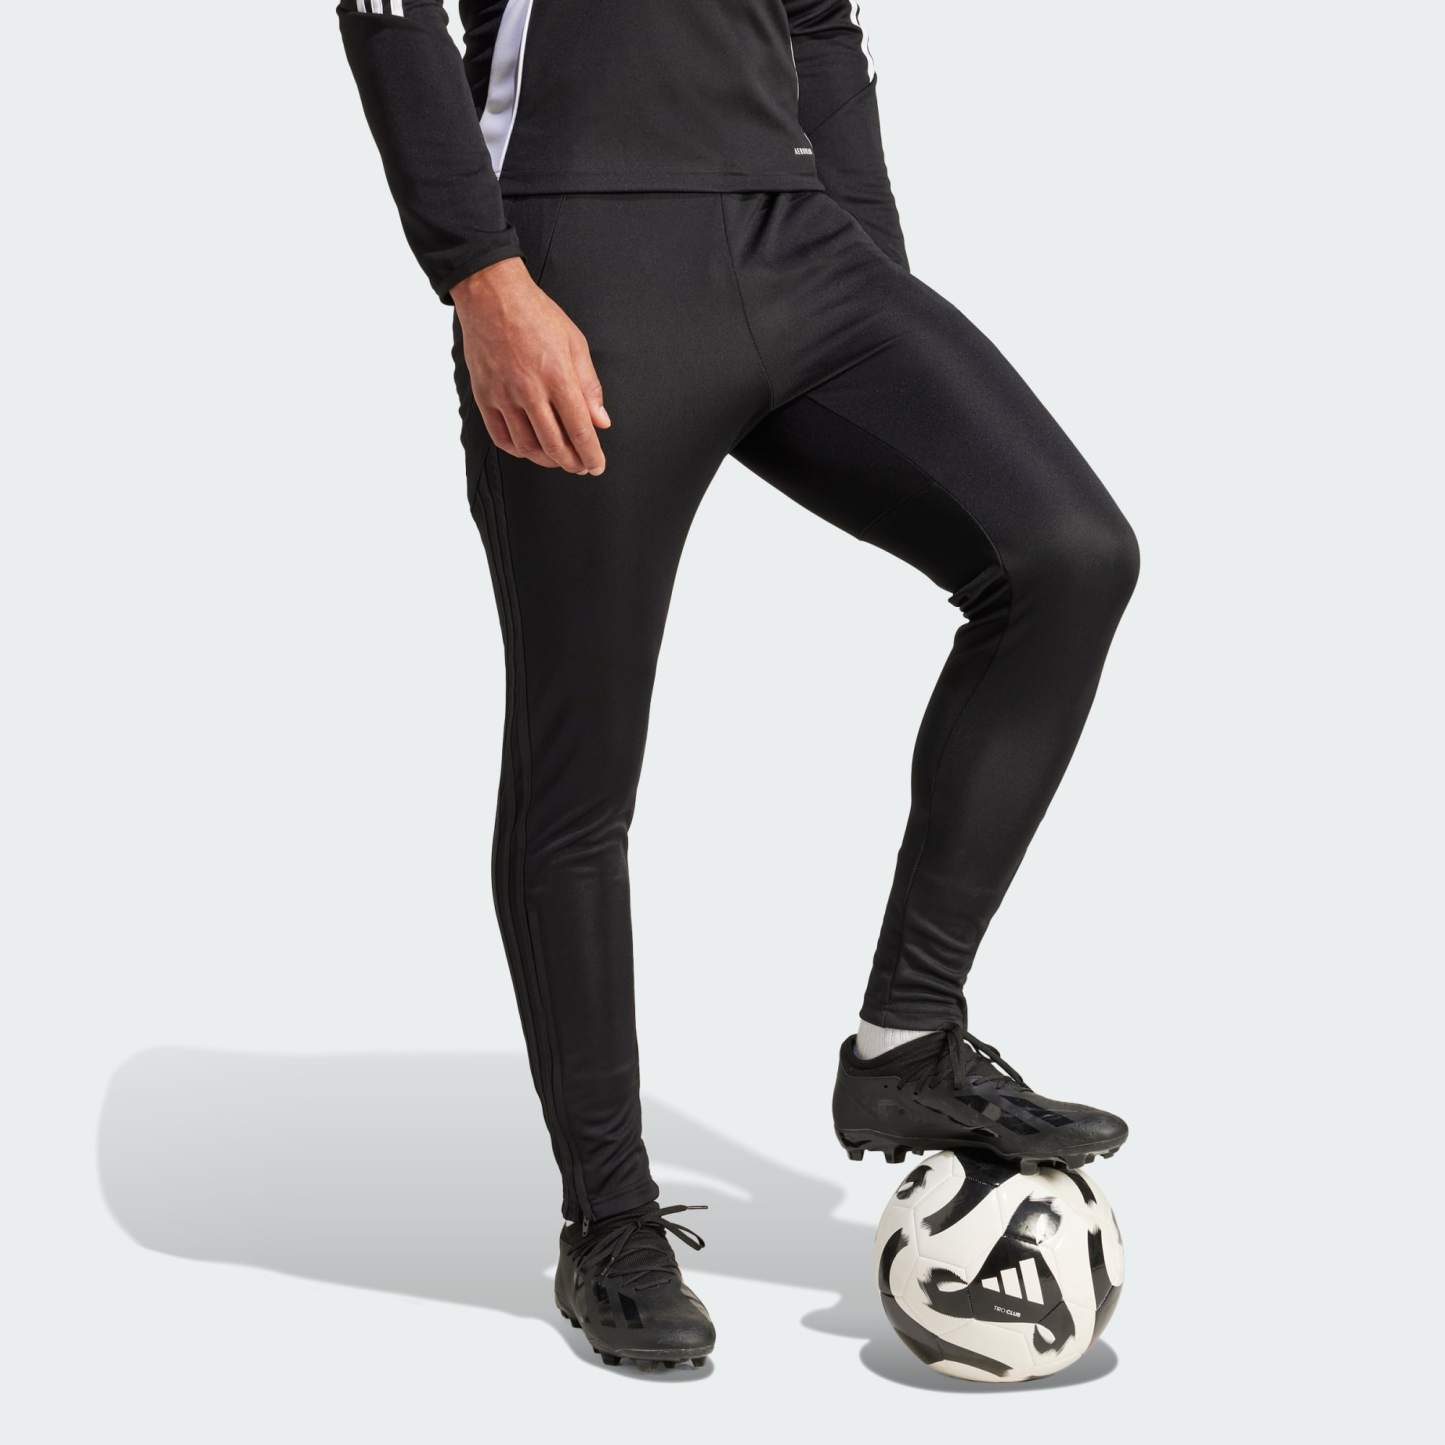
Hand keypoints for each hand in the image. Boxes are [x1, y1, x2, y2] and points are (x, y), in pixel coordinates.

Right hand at [452, 258, 609, 474]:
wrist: (492, 296)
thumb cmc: (537, 315)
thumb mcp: (575, 344)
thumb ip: (590, 386)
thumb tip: (601, 421)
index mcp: (557, 376)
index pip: (580, 430)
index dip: (591, 455)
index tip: (597, 466)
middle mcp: (530, 390)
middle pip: (554, 445)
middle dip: (572, 463)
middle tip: (581, 466)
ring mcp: (504, 395)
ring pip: (528, 446)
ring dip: (547, 460)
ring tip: (559, 460)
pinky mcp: (484, 396)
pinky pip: (502, 437)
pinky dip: (518, 450)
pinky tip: (530, 449)